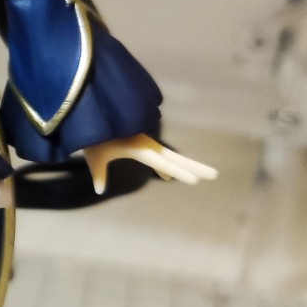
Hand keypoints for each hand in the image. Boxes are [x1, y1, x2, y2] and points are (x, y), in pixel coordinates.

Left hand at [79, 134, 217, 194]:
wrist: (92, 114)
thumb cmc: (92, 137)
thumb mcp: (94, 157)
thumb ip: (99, 174)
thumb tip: (99, 191)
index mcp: (139, 149)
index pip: (163, 163)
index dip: (178, 172)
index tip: (194, 180)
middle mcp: (147, 145)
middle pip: (175, 158)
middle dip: (194, 167)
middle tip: (214, 175)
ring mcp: (146, 142)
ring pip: (169, 156)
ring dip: (183, 166)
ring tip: (198, 177)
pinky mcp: (142, 142)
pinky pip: (159, 155)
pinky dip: (165, 165)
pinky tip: (165, 175)